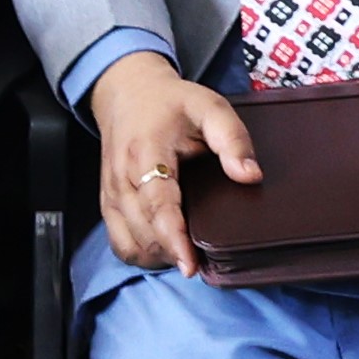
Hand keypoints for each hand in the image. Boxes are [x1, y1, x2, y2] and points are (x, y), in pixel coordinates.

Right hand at [89, 50, 261, 274]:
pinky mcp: (107, 204)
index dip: (173, 239)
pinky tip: (164, 250)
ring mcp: (111, 195)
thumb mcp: (210, 107)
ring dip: (158, 257)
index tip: (190, 265)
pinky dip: (141, 254)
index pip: (158, 206)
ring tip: (187, 254)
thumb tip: (251, 176)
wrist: (129, 93)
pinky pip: (120, 243)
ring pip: (130, 244)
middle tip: (204, 260)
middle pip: (144, 232)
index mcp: (146, 153)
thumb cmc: (171, 103)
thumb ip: (232, 139)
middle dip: (172, 252)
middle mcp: (122, 179)